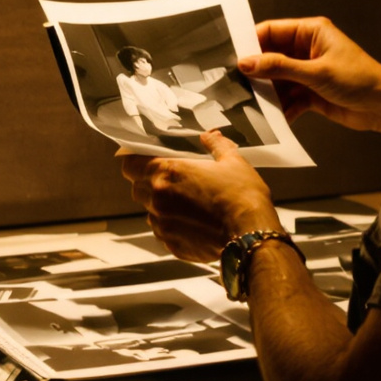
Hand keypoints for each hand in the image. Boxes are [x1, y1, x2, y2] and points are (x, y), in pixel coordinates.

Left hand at [117, 133, 277, 264]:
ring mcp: (163, 223)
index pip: (129, 163)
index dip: (134, 161)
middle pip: (137, 187)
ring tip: (188, 205)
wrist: (251, 234)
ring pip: (150, 211)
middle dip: (149, 184)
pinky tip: (193, 223)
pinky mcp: (171, 244)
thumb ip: (216, 145)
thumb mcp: (232, 162)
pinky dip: (172, 227)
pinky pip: (163, 232)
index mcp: (167, 171)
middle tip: (173, 182)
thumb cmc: (242, 197)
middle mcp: (158, 198)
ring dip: (162, 207)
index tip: (142, 161)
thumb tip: (210, 136)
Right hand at [243, 16, 380, 144]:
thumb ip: (279, 67)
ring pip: (277, 80)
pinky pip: (288, 98)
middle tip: (236, 84)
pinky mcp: (310, 92)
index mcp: (311, 32)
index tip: (232, 58)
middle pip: (271, 57)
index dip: (251, 43)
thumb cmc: (360, 80)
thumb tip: (246, 63)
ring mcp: (307, 71)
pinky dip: (281, 108)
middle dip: (257, 72)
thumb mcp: (316, 72)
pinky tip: (274, 118)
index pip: (271, 31)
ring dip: (268, 93)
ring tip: (252, 105)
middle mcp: (307, 49)